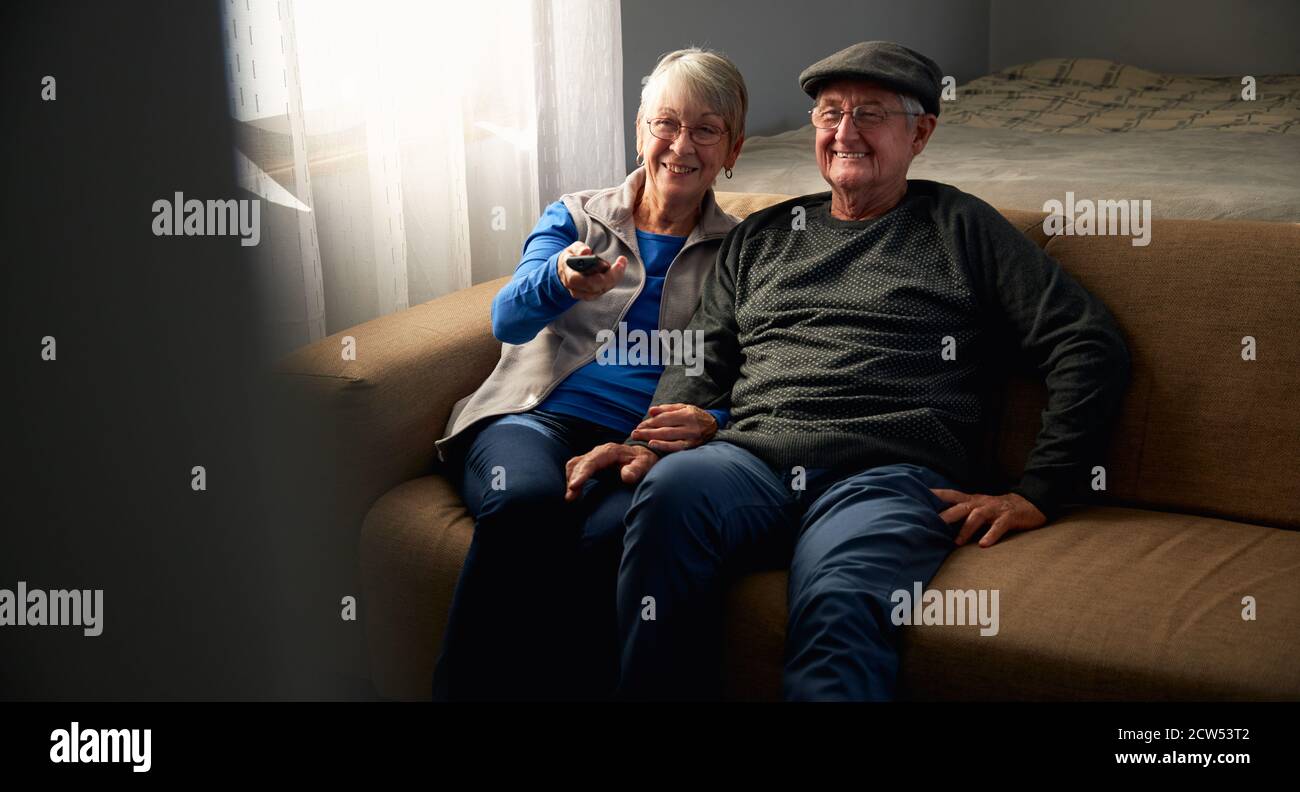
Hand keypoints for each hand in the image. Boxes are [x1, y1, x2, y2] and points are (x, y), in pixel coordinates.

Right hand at [557, 241, 627, 300]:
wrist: (564, 269)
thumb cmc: (570, 258)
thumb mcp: (572, 249)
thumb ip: (578, 249)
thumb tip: (586, 252)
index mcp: (569, 276)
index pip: (585, 281)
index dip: (600, 274)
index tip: (610, 264)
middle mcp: (575, 288)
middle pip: (596, 287)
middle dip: (612, 275)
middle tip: (621, 262)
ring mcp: (583, 294)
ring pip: (602, 290)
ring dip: (615, 277)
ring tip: (620, 263)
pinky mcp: (590, 295)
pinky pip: (604, 290)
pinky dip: (613, 280)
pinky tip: (617, 271)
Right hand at [564, 442, 658, 501]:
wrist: (642, 456)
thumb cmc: (643, 461)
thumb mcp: (645, 464)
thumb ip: (636, 469)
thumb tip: (626, 477)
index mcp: (609, 451)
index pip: (591, 462)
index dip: (581, 474)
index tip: (574, 486)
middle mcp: (597, 453)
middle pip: (579, 464)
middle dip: (573, 480)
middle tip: (570, 498)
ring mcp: (592, 458)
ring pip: (574, 466)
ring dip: (570, 480)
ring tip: (570, 498)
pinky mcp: (590, 464)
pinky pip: (576, 470)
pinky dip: (572, 480)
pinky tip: (574, 494)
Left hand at [629, 403, 717, 452]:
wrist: (714, 426)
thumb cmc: (694, 416)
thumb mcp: (683, 408)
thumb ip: (666, 409)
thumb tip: (651, 411)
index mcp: (686, 414)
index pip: (664, 418)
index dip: (650, 422)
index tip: (639, 426)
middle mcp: (689, 425)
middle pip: (664, 428)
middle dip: (647, 431)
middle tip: (634, 433)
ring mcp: (691, 437)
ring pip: (669, 437)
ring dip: (652, 437)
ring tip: (640, 438)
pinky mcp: (692, 446)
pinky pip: (676, 447)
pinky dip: (664, 446)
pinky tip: (654, 444)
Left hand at [931, 489, 1046, 547]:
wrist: (1029, 504)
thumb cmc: (997, 510)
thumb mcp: (978, 508)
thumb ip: (962, 514)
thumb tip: (939, 525)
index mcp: (972, 500)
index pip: (950, 495)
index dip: (935, 495)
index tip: (918, 496)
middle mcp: (981, 503)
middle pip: (960, 506)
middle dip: (945, 515)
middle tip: (931, 524)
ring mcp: (995, 510)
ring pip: (977, 516)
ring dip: (966, 529)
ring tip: (957, 542)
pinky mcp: (1009, 518)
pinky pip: (999, 526)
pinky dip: (991, 535)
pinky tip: (984, 545)